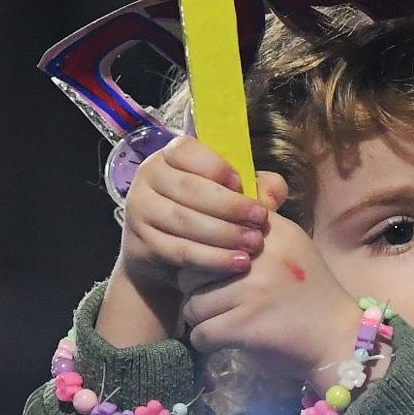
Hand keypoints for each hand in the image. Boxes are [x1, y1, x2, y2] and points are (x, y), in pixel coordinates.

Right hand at [110, 135, 267, 341]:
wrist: (163, 255)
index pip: (187, 151)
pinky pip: (180, 250)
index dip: (216, 167)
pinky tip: (237, 263)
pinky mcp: (141, 243)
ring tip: (253, 244)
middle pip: (190, 189)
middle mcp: (149, 177)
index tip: (242, 184)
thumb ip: (256, 186)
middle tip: (260, 221)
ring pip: (184, 221)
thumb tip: (274, 193)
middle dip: (229, 206)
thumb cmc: (203, 212)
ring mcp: (140, 210)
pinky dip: (212, 258)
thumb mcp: (228, 194)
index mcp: (169, 155)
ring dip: (224, 234)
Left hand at [176, 207, 367, 387]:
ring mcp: (251, 291)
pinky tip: (222, 340)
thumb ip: (256, 230)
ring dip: (201, 318)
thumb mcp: (291, 247)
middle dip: (196, 288)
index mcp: (271, 231)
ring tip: (220, 321)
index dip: (204, 250)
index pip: (213, 227)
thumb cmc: (310, 294)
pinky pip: (200, 333)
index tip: (212, 268)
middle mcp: (261, 256)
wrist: (337, 339)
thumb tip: (211, 214)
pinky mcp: (244, 325)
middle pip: (194, 268)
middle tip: (214, 300)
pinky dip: (206, 341)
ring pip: (193, 304)